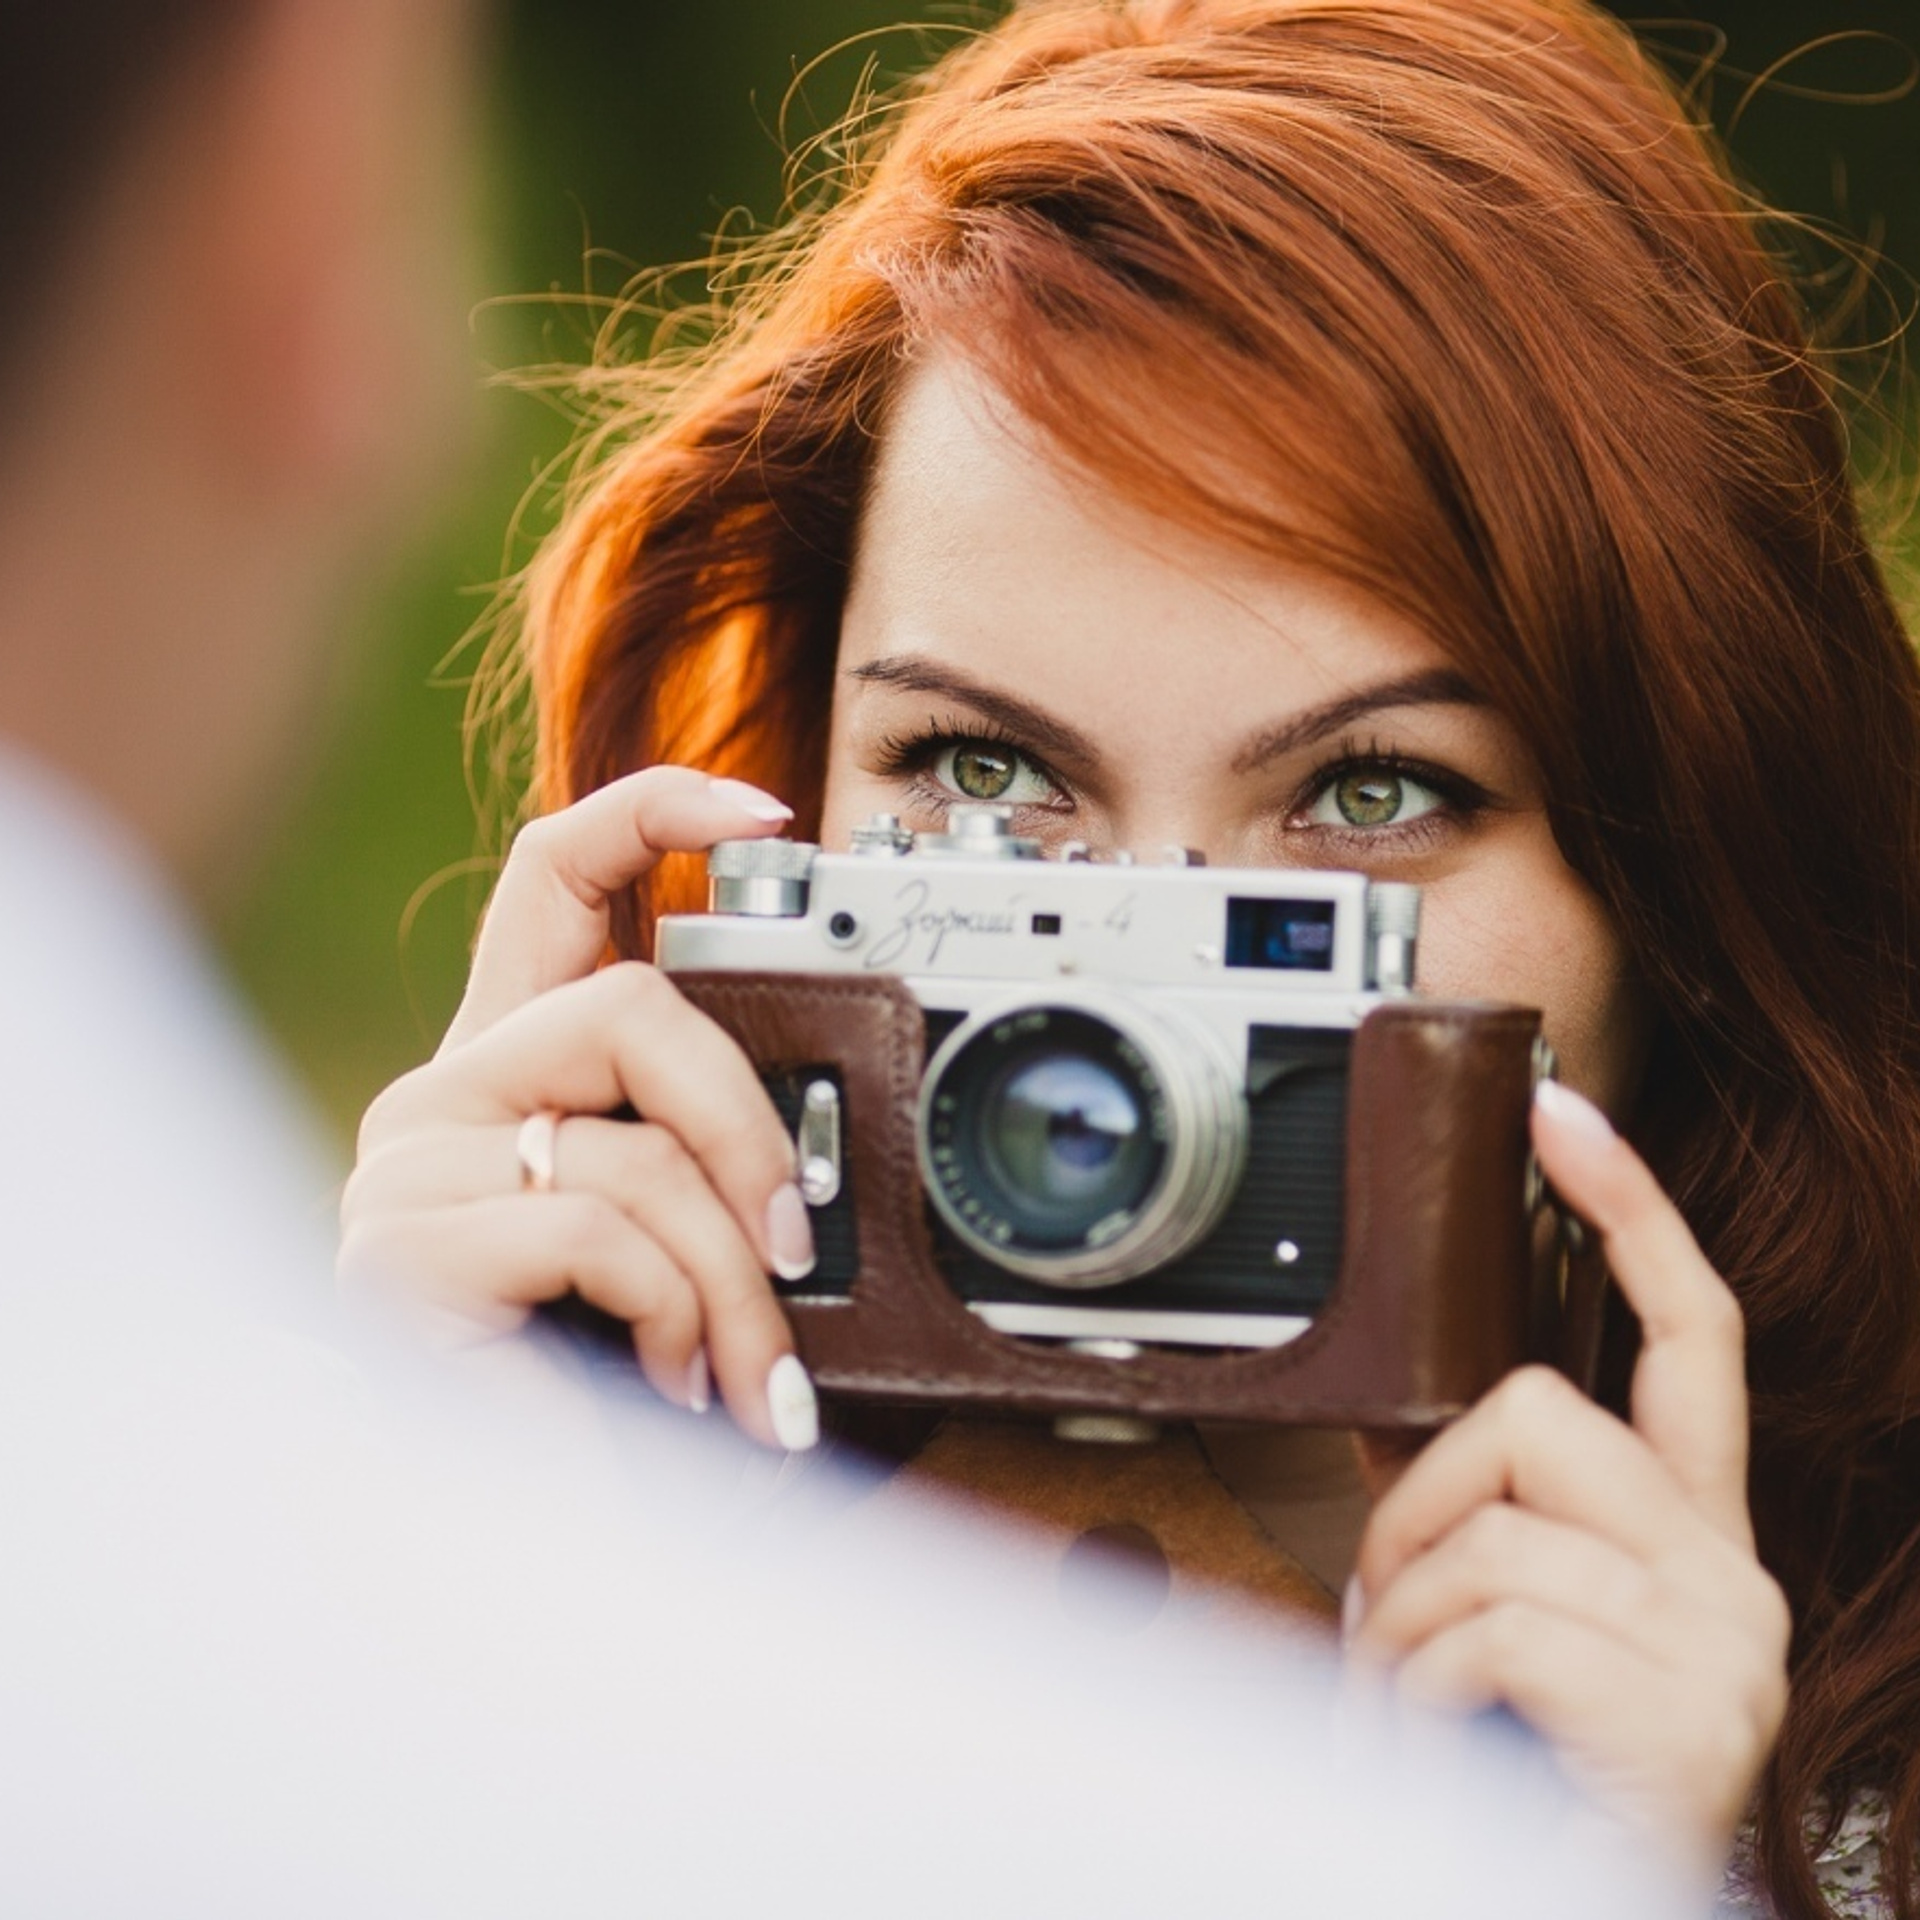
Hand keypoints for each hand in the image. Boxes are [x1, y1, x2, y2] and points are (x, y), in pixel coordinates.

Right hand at [339, 767, 822, 1449]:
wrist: (513, 1549)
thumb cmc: (609, 1392)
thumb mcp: (676, 1254)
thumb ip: (709, 1173)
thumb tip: (816, 1169)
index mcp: (516, 1071)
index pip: (553, 878)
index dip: (652, 812)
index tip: (765, 812)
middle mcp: (446, 1097)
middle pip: (627, 1001)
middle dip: (746, 1125)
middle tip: (795, 1241)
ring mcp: (411, 1171)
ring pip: (629, 1138)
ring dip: (727, 1274)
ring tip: (744, 1376)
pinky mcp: (402, 1253)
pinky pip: (592, 1225)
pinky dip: (671, 1315)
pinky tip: (665, 1387)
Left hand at [1345, 1080, 1791, 1882]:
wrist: (1542, 1909)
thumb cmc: (1512, 1776)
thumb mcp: (1488, 1617)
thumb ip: (1465, 1512)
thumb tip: (1391, 1410)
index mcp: (1685, 1537)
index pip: (1689, 1335)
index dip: (1629, 1211)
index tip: (1563, 1113)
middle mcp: (1730, 1579)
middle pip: (1537, 1411)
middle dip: (1417, 1501)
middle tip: (1390, 1615)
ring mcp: (1721, 1647)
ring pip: (1494, 1525)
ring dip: (1402, 1624)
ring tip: (1404, 1711)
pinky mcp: (1684, 1715)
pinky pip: (1494, 1625)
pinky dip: (1419, 1689)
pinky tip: (1438, 1749)